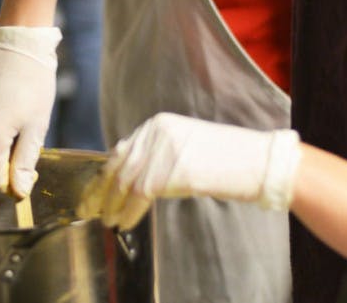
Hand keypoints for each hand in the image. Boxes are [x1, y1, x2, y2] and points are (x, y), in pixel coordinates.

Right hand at [0, 26, 61, 197]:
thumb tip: (19, 190)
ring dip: (2, 139)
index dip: (10, 182)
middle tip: (30, 137)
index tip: (27, 176)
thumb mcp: (36, 126)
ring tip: (21, 115)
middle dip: (8, 157)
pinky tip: (10, 106)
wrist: (20, 43)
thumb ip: (25, 161)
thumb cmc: (33, 82)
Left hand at [77, 112, 301, 228]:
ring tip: (107, 220)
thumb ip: (156, 155)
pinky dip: (129, 212)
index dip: (104, 175)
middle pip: (118, 165)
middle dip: (101, 191)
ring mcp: (163, 149)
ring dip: (112, 205)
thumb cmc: (226, 159)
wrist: (256, 162)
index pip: (122, 150)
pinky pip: (139, 195)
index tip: (95, 192)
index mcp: (158, 123)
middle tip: (90, 209)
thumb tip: (128, 178)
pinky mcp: (171, 170)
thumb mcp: (184, 146)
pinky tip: (124, 222)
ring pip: (125, 182)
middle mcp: (156, 131)